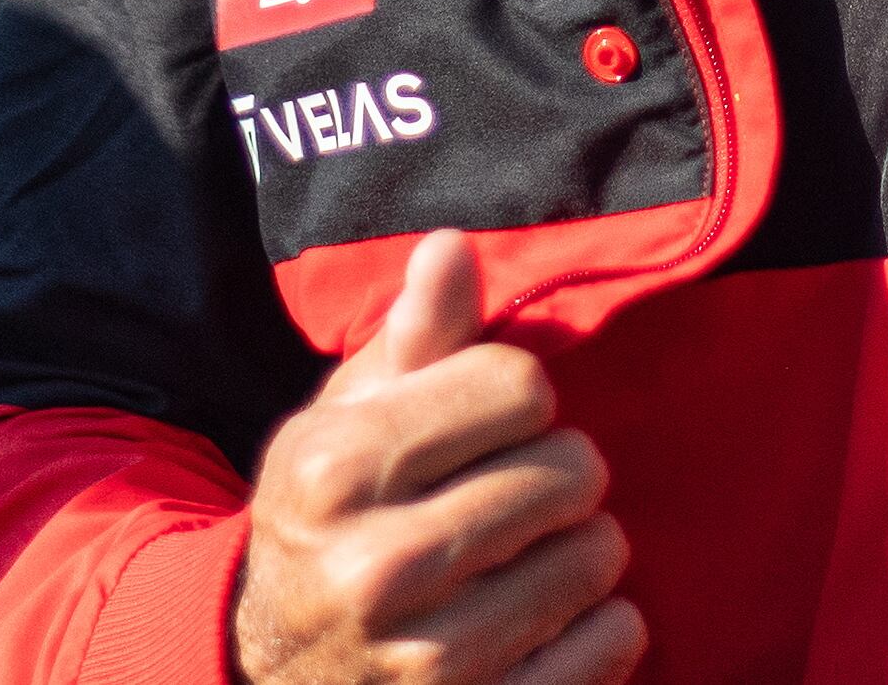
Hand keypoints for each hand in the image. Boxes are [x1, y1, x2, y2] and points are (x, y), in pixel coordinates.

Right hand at [232, 230, 641, 684]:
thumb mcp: (340, 426)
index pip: (520, 386)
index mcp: (335, 470)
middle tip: (518, 493)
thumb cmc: (328, 524)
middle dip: (558, 471)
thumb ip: (410, 338)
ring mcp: (433, 660)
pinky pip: (615, 640)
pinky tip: (547, 620)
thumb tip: (453, 246)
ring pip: (599, 555)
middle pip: (570, 468)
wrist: (272, 675)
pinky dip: (602, 625)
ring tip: (527, 555)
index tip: (486, 427)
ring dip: (581, 548)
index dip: (516, 397)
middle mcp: (376, 566)